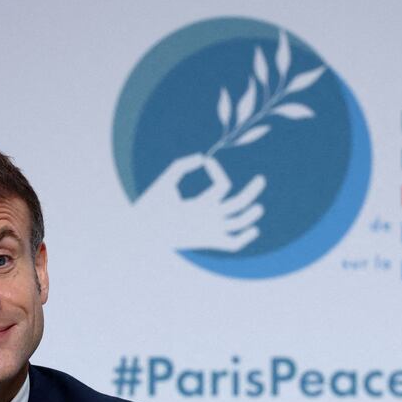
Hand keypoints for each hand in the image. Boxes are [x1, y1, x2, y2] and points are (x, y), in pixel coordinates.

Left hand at [134, 154, 265, 252]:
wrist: (140, 228)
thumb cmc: (151, 204)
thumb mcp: (167, 180)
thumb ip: (182, 165)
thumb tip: (203, 158)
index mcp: (201, 203)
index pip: (222, 186)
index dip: (218, 171)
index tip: (207, 162)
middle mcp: (209, 216)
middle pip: (239, 204)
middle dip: (252, 192)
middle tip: (261, 178)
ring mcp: (210, 229)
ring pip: (239, 222)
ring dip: (251, 214)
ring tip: (258, 205)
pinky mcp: (208, 241)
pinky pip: (232, 244)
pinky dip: (244, 239)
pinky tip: (252, 229)